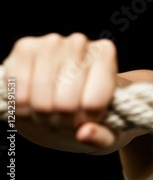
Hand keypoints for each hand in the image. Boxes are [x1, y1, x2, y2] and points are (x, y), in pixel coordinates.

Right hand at [2, 32, 117, 148]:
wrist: (68, 95)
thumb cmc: (92, 112)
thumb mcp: (107, 132)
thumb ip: (102, 138)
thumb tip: (84, 133)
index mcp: (105, 54)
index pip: (93, 102)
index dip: (85, 121)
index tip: (86, 121)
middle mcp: (80, 42)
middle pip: (65, 103)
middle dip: (63, 121)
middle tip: (66, 120)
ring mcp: (50, 43)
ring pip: (40, 100)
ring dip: (42, 117)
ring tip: (51, 113)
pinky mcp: (23, 49)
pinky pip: (17, 93)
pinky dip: (23, 108)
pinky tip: (32, 104)